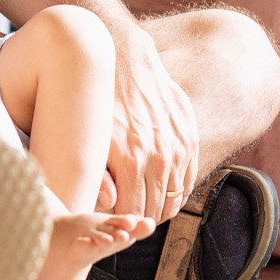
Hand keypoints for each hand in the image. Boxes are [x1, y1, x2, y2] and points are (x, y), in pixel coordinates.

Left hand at [105, 32, 200, 223]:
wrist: (124, 58)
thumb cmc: (98, 100)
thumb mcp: (89, 136)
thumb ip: (97, 174)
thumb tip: (110, 204)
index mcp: (132, 161)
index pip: (133, 212)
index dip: (121, 221)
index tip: (111, 220)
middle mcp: (160, 157)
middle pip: (155, 210)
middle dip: (139, 217)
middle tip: (124, 215)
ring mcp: (179, 147)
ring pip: (174, 198)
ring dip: (159, 206)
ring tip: (141, 203)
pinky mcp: (190, 136)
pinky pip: (189, 178)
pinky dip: (176, 190)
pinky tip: (160, 188)